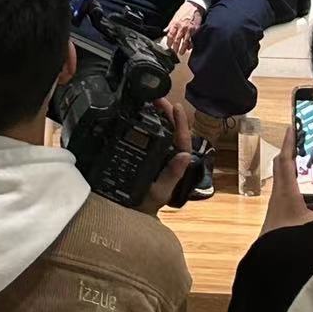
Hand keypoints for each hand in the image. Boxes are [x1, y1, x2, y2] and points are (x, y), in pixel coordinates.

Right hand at [138, 98, 193, 213]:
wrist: (127, 214)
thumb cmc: (144, 204)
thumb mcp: (159, 191)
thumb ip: (172, 175)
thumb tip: (185, 155)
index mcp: (174, 164)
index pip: (182, 140)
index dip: (180, 122)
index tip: (174, 106)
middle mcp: (166, 157)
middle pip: (171, 131)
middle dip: (166, 113)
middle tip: (155, 98)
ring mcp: (154, 155)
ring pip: (160, 132)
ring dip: (157, 116)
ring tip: (148, 101)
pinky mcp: (141, 154)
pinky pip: (146, 136)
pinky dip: (144, 123)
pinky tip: (136, 113)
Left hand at [165, 0, 203, 54]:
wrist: (194, 6)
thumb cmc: (183, 11)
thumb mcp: (174, 17)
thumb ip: (170, 25)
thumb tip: (164, 31)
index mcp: (175, 24)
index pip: (170, 35)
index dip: (169, 42)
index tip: (169, 46)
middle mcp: (181, 27)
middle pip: (177, 40)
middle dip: (176, 47)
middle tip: (174, 52)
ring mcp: (189, 29)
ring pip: (185, 41)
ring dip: (183, 48)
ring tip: (181, 52)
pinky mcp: (196, 30)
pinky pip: (193, 39)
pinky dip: (191, 44)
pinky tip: (190, 48)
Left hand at [264, 124, 312, 233]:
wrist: (271, 257)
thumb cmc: (289, 238)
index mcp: (285, 191)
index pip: (285, 161)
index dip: (288, 144)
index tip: (291, 127)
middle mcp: (278, 193)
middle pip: (282, 166)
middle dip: (291, 152)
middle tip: (303, 142)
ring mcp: (276, 202)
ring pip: (283, 178)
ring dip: (293, 169)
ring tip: (308, 164)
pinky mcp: (278, 211)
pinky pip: (286, 191)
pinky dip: (295, 185)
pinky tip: (307, 192)